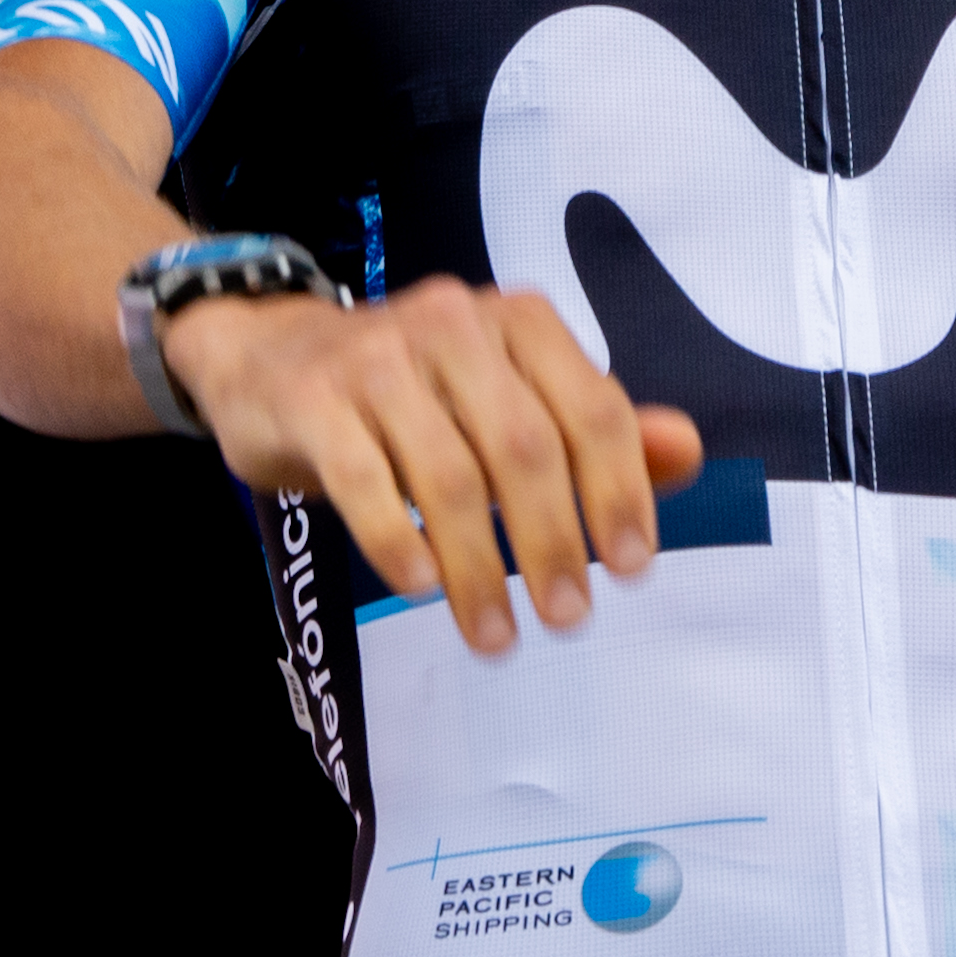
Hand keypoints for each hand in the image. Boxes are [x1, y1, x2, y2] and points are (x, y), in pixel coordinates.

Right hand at [162, 278, 700, 654]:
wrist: (269, 354)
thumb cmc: (411, 391)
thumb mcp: (508, 396)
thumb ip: (595, 426)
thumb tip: (687, 452)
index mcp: (518, 320)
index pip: (593, 407)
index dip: (621, 491)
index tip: (633, 567)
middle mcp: (454, 322)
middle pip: (526, 446)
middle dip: (555, 542)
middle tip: (569, 618)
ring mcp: (379, 356)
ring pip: (449, 474)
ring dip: (478, 569)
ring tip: (496, 636)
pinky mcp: (315, 397)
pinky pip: (364, 478)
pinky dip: (399, 540)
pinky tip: (422, 587)